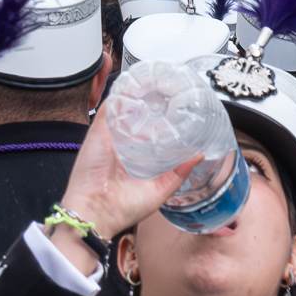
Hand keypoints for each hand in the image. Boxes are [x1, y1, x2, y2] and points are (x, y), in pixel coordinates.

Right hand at [57, 96, 197, 242]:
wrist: (96, 211)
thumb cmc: (122, 208)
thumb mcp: (160, 190)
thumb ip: (179, 173)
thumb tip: (199, 155)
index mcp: (133, 161)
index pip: (149, 137)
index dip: (162, 125)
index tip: (178, 116)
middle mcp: (120, 147)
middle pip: (137, 120)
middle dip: (152, 107)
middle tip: (170, 96)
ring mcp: (109, 137)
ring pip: (124, 110)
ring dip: (138, 98)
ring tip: (156, 85)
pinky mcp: (99, 130)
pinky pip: (109, 106)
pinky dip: (121, 95)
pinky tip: (135, 84)